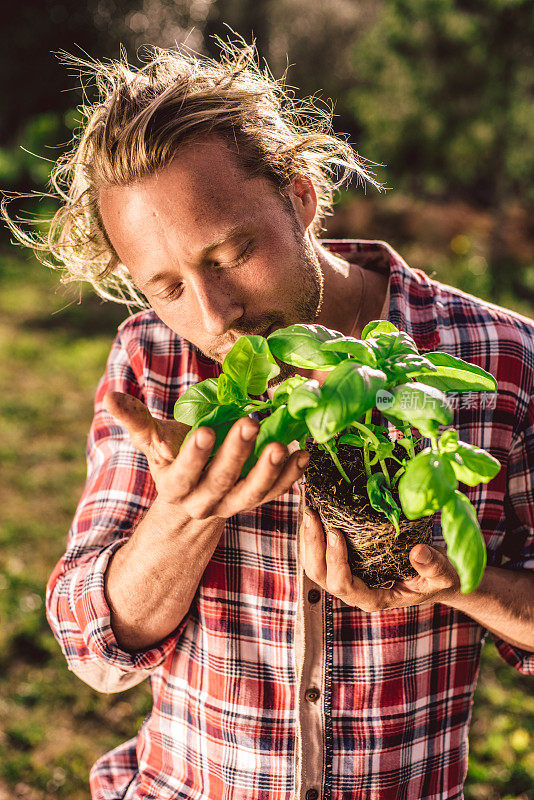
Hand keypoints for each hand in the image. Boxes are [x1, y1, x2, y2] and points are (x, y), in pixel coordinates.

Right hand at [103, 391, 308, 518]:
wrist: (193, 495)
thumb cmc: (172, 458)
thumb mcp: (152, 443)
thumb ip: (135, 421)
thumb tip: (109, 396)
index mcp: (177, 485)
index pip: (184, 473)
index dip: (195, 456)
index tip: (206, 431)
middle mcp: (205, 500)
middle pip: (222, 481)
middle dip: (236, 455)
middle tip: (250, 425)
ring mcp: (233, 503)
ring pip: (252, 493)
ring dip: (269, 471)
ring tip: (281, 445)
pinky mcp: (256, 500)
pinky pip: (275, 492)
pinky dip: (291, 476)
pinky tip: (303, 456)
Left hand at [299, 504, 460, 611]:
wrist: (436, 577)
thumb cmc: (439, 579)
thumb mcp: (443, 574)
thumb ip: (433, 566)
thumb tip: (417, 552)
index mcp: (374, 598)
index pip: (344, 585)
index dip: (335, 561)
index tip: (336, 532)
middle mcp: (355, 590)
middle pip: (320, 575)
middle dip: (313, 545)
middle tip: (312, 514)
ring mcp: (346, 578)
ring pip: (314, 564)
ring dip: (307, 538)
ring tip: (309, 510)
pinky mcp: (344, 564)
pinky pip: (320, 553)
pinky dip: (314, 535)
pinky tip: (316, 512)